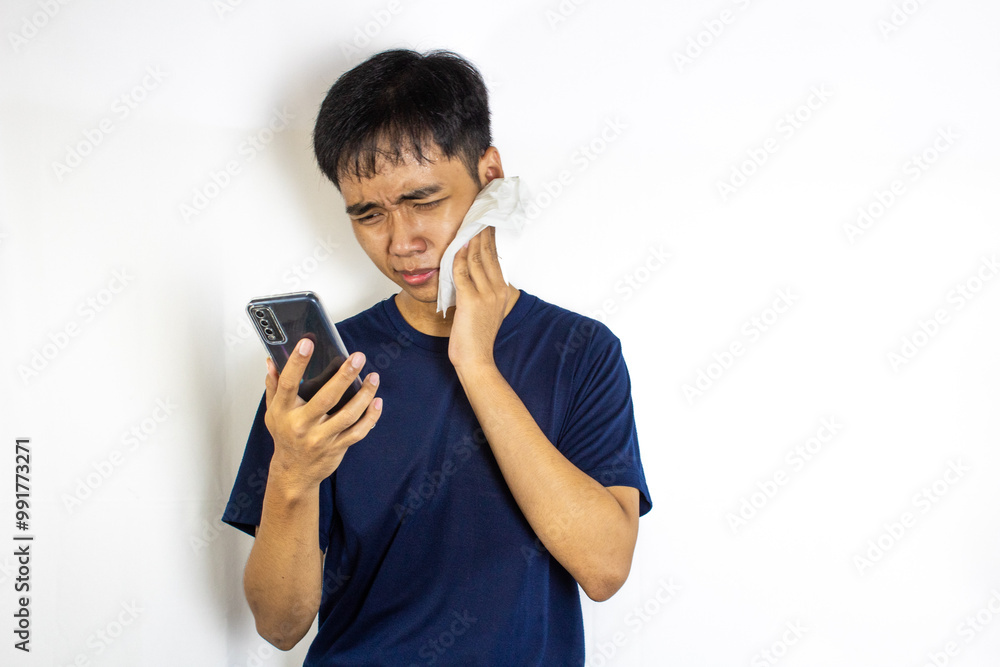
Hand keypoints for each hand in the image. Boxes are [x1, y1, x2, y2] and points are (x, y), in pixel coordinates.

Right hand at [263, 338, 381, 490]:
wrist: (293, 473)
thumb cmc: (285, 437)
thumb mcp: (273, 412)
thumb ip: (273, 386)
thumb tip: (272, 361)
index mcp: (284, 412)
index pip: (288, 383)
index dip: (297, 363)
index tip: (308, 342)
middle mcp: (302, 425)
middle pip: (326, 398)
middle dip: (344, 376)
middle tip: (358, 357)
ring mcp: (321, 438)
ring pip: (348, 415)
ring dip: (365, 394)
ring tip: (373, 376)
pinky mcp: (337, 447)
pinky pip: (358, 431)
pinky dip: (371, 417)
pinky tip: (377, 401)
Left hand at [448, 225, 509, 372]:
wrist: (476, 359)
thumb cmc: (477, 338)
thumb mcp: (486, 311)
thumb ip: (484, 292)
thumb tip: (473, 276)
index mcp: (503, 291)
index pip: (495, 258)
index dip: (489, 239)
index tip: (484, 223)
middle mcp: (497, 289)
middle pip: (487, 253)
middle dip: (481, 232)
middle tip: (475, 214)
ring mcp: (485, 294)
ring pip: (475, 259)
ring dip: (469, 240)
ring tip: (465, 224)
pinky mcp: (470, 299)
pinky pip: (462, 272)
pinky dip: (458, 257)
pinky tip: (455, 246)